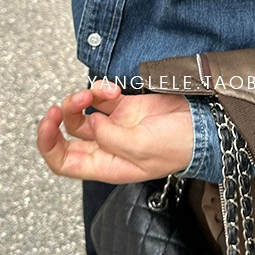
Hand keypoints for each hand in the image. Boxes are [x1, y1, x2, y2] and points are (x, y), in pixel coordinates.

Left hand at [36, 81, 193, 182]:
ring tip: (100, 91)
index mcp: (107, 166)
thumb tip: (90, 122)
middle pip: (68, 135)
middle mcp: (107, 147)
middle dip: (63, 115)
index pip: (63, 162)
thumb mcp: (142, 148)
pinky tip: (114, 88)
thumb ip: (110, 137)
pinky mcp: (125, 107)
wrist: (205, 126)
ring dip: (84, 97)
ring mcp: (115, 126)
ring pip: (82, 112)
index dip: (49, 145)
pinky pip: (100, 97)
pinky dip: (101, 89)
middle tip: (67, 103)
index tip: (49, 123)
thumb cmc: (180, 145)